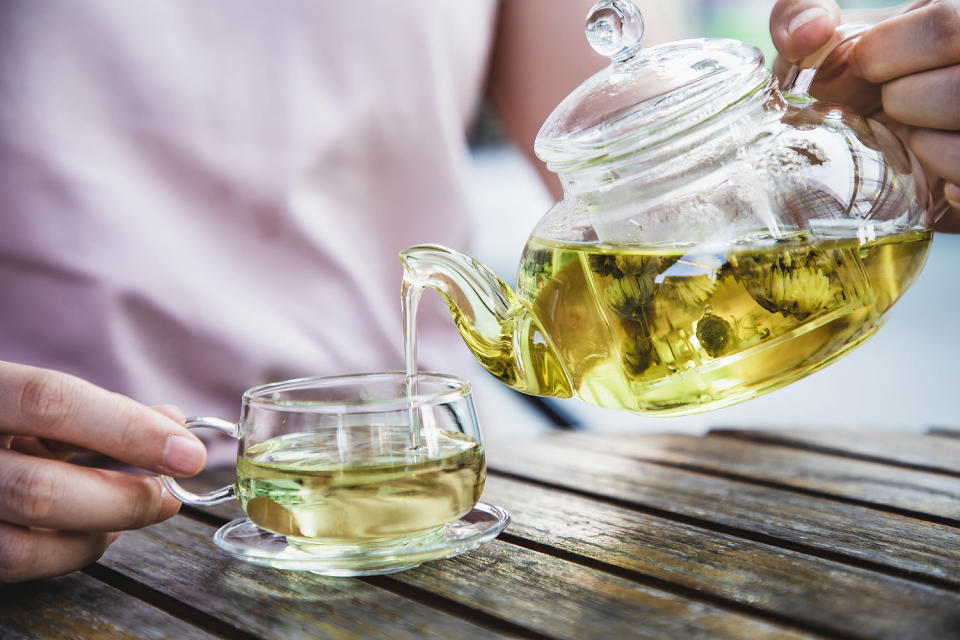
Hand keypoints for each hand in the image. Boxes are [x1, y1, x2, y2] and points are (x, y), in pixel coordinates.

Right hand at [0, 361, 205, 582]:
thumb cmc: (3, 420)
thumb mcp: (37, 401)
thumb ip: (103, 411)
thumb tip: (176, 427)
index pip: (51, 402)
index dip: (128, 429)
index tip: (189, 454)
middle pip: (40, 490)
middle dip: (123, 500)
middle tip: (168, 497)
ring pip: (23, 547)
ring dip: (98, 534)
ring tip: (134, 513)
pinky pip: (14, 565)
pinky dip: (69, 553)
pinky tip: (97, 532)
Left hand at [770, 0, 959, 230]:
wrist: (856, 139)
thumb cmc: (841, 80)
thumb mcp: (818, 41)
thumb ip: (798, 12)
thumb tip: (809, 33)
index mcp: (956, 25)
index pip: (949, 25)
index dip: (889, 53)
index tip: (861, 65)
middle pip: (959, 89)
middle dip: (902, 100)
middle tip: (885, 105)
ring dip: (919, 145)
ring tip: (906, 136)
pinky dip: (949, 186)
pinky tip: (931, 179)